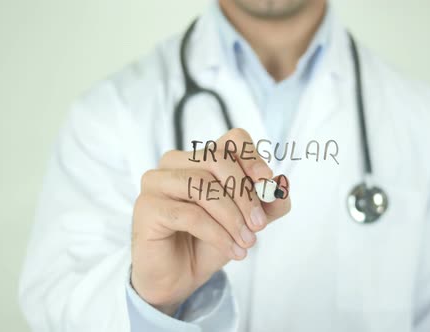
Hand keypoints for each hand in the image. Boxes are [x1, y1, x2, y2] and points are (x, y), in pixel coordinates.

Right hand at [130, 128, 290, 314]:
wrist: (179, 276)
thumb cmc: (209, 241)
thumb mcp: (247, 221)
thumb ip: (268, 203)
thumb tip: (283, 185)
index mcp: (201, 158)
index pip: (232, 140)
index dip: (252, 158)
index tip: (267, 183)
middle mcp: (175, 162)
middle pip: (217, 159)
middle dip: (245, 194)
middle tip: (259, 225)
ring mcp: (156, 181)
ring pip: (202, 186)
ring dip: (232, 218)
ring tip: (247, 242)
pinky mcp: (147, 206)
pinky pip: (189, 214)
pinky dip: (217, 234)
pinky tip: (232, 250)